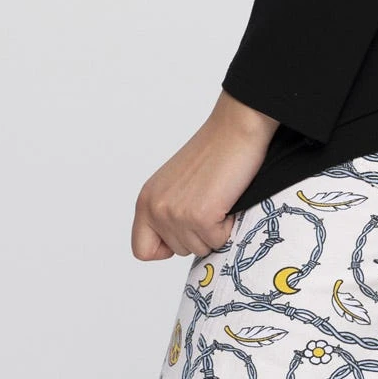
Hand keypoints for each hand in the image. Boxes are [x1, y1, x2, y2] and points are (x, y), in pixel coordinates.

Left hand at [130, 90, 280, 259]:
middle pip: (178, 251)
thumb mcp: (175, 184)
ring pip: (200, 249)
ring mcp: (176, 214)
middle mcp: (155, 208)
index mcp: (146, 200)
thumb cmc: (214, 151)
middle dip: (199, 233)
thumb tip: (175, 243)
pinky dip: (229, 224)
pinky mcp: (200, 216)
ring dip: (214, 229)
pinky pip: (219, 241)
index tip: (185, 229)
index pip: (142, 249)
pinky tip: (227, 198)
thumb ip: (166, 211)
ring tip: (218, 197)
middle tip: (209, 200)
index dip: (166, 246)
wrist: (235, 128)